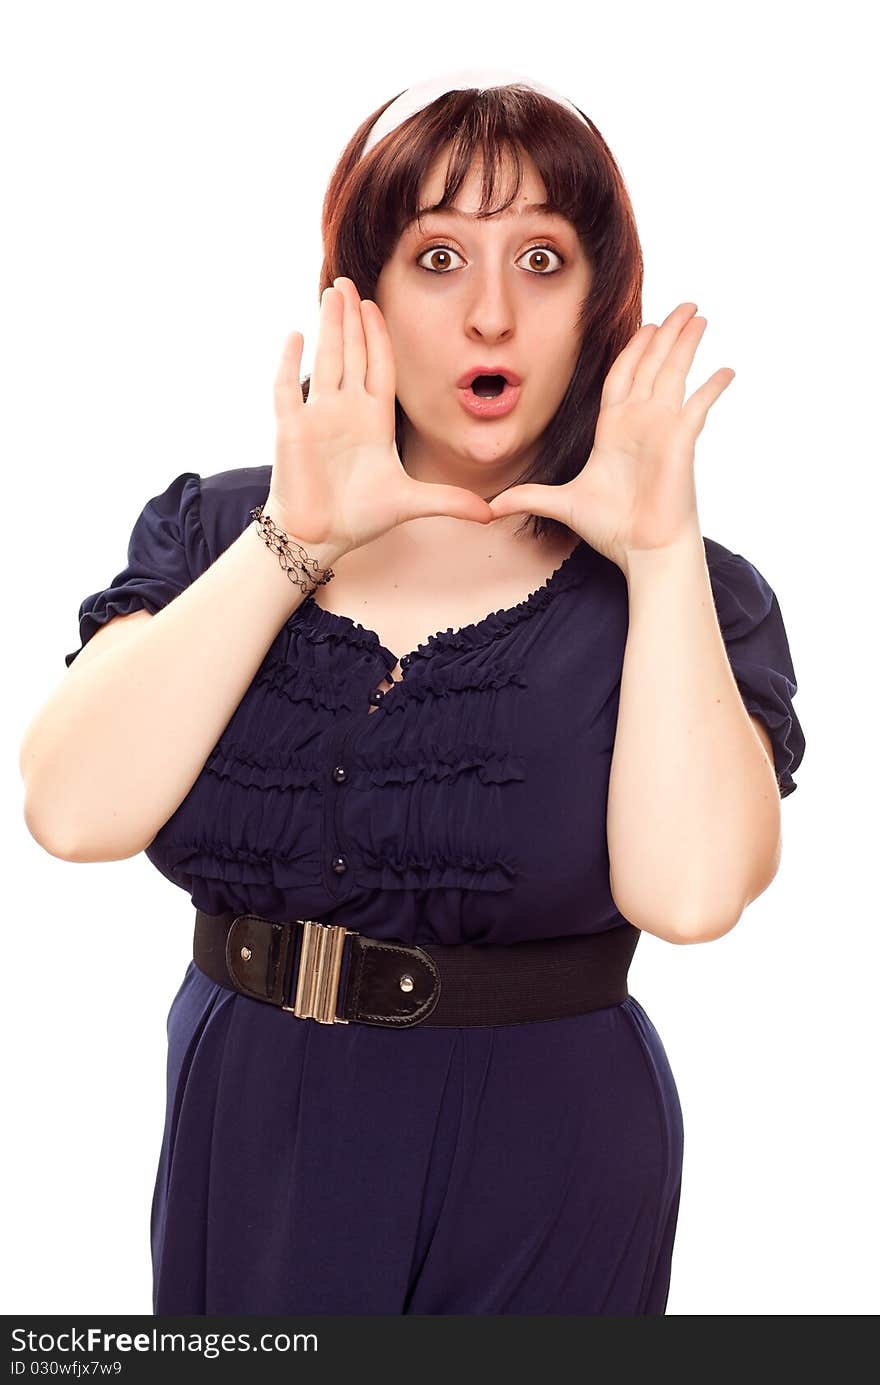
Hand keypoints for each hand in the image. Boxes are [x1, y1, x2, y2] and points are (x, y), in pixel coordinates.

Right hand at [268, 276, 492, 557]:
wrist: (320, 538)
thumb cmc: (358, 517)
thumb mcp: (411, 502)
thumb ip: (449, 500)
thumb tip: (490, 512)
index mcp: (373, 420)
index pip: (378, 367)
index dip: (378, 336)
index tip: (377, 305)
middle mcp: (345, 411)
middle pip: (350, 353)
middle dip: (350, 317)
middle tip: (349, 282)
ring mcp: (318, 417)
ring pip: (325, 359)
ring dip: (329, 326)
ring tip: (332, 292)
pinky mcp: (293, 430)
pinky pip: (289, 388)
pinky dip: (290, 362)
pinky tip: (296, 335)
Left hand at [487, 302, 735, 572]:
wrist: (642, 551)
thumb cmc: (612, 529)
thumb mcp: (561, 504)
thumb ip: (528, 497)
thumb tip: (490, 507)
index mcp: (615, 430)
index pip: (623, 376)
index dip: (632, 349)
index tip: (645, 325)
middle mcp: (641, 423)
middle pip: (652, 365)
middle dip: (665, 333)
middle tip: (683, 306)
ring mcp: (663, 430)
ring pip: (674, 374)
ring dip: (686, 344)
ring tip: (699, 316)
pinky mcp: (681, 443)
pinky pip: (698, 407)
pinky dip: (712, 388)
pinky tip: (726, 370)